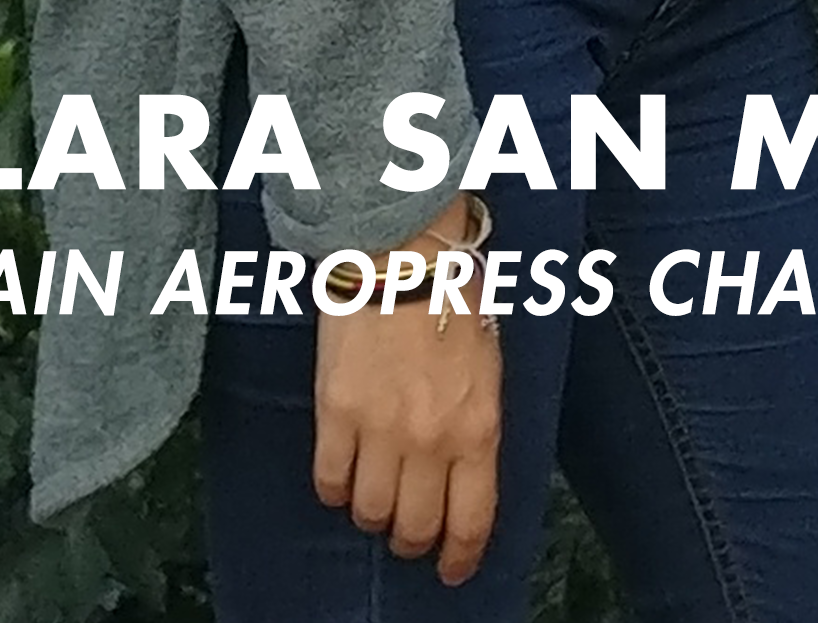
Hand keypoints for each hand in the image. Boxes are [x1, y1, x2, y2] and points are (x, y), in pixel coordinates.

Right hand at [312, 205, 501, 586]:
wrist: (402, 248)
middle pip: (415, 528)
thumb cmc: (453, 294)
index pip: (472, 520)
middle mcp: (430, 439)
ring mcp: (380, 428)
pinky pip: (329, 479)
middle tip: (410, 534)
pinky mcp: (335, 411)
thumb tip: (465, 468)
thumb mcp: (488, 362)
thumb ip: (477, 422)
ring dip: (373, 515)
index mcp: (478, 426)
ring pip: (370, 512)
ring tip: (375, 499)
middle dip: (414, 541)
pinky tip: (342, 475)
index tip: (453, 569)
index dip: (460, 556)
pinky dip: (334, 489)